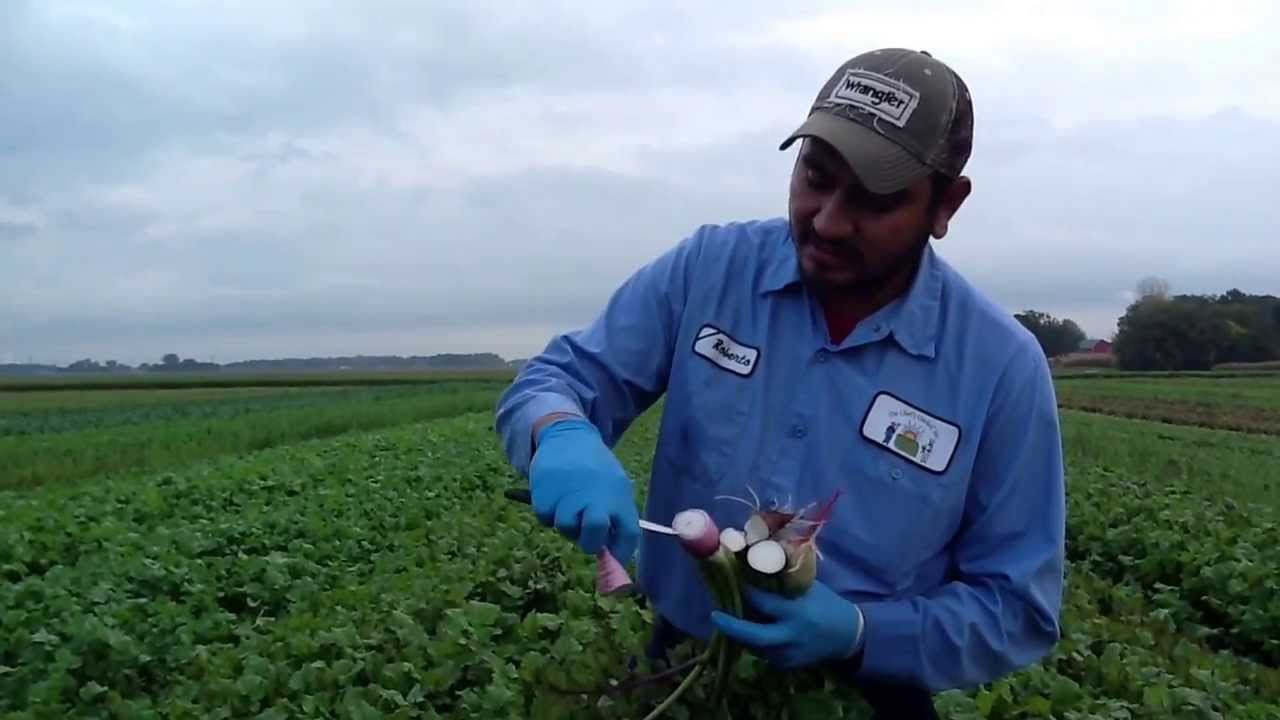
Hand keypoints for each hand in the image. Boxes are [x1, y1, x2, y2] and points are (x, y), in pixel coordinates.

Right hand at [528, 417, 639, 565]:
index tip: (613, 559)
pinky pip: (546, 518)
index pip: (627, 535)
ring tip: (568, 505)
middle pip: (594, 536)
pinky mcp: (546, 494)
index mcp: (619, 496)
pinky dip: (548, 513)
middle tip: (586, 538)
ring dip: (567, 524)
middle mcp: (596, 497)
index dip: (621, 553)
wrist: (568, 436)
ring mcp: (569, 496)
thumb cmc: (595, 467)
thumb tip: (611, 551)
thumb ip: (614, 514)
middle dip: (589, 543)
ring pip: (567, 528)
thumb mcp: (614, 485)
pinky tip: (554, 495)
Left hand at [710, 580, 863, 669]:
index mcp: (798, 614)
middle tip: (714, 615)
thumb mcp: (808, 588)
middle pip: (754, 637)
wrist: (848, 637)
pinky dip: (753, 640)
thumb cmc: (827, 605)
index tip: (733, 581)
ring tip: (728, 618)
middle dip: (731, 627)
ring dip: (740, 632)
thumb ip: (782, 582)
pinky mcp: (787, 666)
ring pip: (754, 646)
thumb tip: (753, 564)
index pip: (765, 604)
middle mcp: (791, 637)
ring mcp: (788, 655)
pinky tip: (749, 628)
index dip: (747, 593)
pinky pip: (763, 652)